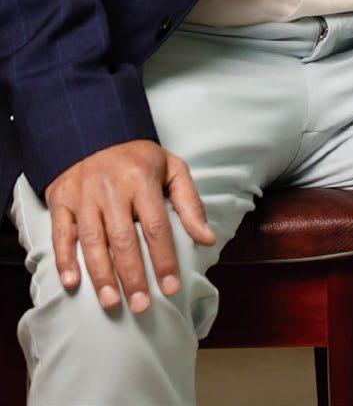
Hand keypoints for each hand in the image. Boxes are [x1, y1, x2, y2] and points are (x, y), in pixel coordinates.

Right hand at [44, 138, 216, 314]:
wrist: (92, 130)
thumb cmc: (137, 157)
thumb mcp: (171, 168)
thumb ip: (190, 203)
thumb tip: (208, 239)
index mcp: (141, 179)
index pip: (156, 227)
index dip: (164, 260)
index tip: (171, 288)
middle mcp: (110, 188)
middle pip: (124, 239)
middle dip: (133, 276)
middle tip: (142, 306)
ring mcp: (83, 195)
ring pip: (92, 241)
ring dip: (101, 275)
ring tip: (112, 303)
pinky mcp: (61, 200)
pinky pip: (61, 234)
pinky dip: (65, 259)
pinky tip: (72, 283)